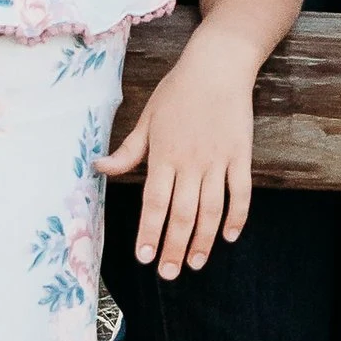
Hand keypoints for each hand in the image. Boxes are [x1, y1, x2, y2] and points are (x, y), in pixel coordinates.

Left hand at [97, 34, 255, 276]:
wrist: (217, 66)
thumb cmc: (177, 91)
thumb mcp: (146, 119)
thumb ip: (127, 151)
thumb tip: (99, 168)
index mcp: (164, 155)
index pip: (154, 202)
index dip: (149, 232)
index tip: (145, 257)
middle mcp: (191, 162)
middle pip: (182, 213)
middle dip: (175, 247)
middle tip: (170, 274)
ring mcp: (218, 160)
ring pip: (212, 209)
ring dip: (204, 240)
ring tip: (196, 263)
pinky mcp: (241, 155)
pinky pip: (241, 192)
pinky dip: (237, 216)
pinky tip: (229, 236)